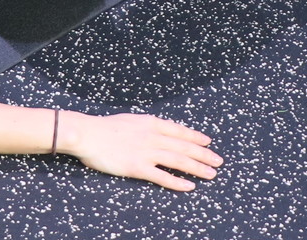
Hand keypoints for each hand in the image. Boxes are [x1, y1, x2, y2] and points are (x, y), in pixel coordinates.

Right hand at [60, 111, 221, 191]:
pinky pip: (162, 176)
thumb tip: (161, 130)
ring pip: (179, 161)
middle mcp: (153, 137)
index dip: (195, 137)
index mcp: (151, 123)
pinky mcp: (138, 167)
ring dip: (197, 168)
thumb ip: (147, 126)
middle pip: (184, 147)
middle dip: (204, 154)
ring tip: (211, 174)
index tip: (208, 141)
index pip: (179, 130)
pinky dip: (177, 182)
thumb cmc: (105, 128)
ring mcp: (147, 152)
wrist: (88, 134)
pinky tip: (189, 186)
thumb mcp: (131, 120)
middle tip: (218, 161)